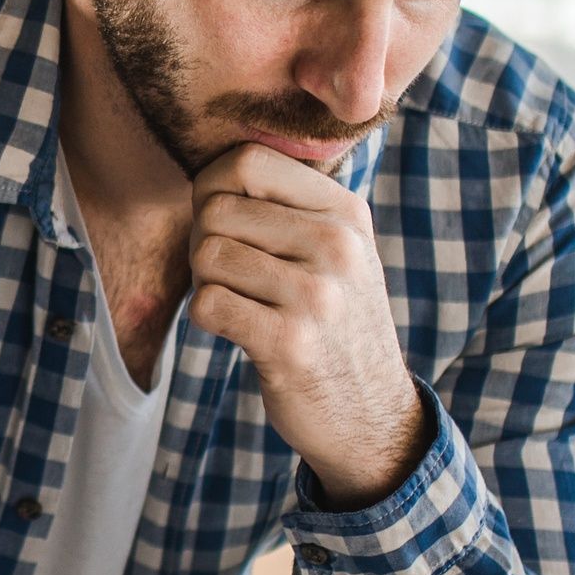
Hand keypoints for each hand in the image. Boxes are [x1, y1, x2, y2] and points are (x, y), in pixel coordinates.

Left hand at [185, 142, 428, 503]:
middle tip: (231, 276)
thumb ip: (287, 205)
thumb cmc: (334, 323)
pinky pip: (207, 304)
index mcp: (346, 212)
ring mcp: (316, 295)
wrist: (370, 414)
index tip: (222, 222)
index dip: (213, 187)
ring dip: (207, 282)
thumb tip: (208, 172)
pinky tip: (239, 331)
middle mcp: (338, 246)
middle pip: (217, 210)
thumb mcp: (337, 251)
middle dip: (204, 241)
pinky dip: (208, 319)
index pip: (248, 161)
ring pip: (207, 255)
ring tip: (241, 303)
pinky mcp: (289, 344)